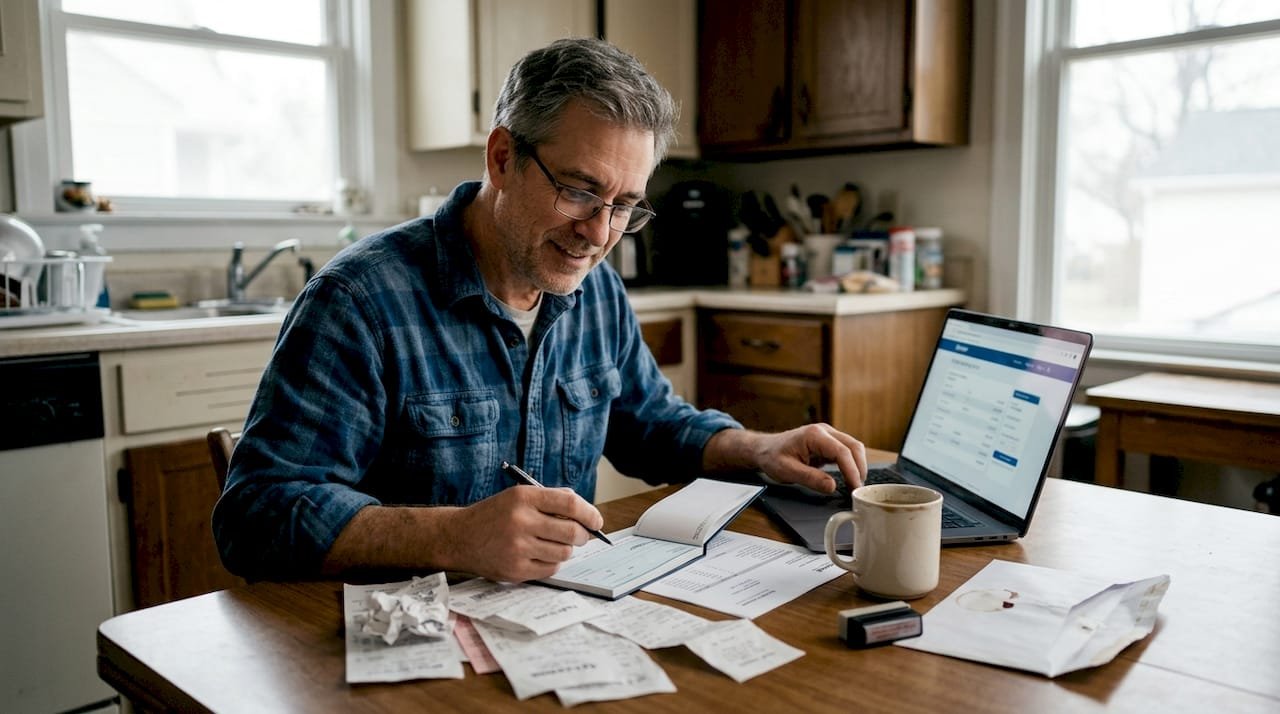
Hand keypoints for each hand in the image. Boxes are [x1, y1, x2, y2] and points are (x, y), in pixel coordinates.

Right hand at [447, 486, 604, 582]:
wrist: (459, 537)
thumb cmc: (494, 515)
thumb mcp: (518, 497)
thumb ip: (550, 501)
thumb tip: (586, 513)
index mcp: (524, 497)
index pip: (570, 503)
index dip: (590, 513)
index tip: (596, 521)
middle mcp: (520, 521)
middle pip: (572, 531)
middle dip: (582, 535)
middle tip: (580, 535)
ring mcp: (517, 548)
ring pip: (564, 552)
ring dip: (566, 549)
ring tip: (553, 544)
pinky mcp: (515, 570)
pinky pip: (551, 568)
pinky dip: (552, 562)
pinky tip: (540, 555)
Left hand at [748, 423, 866, 492]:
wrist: (764, 449)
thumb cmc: (772, 457)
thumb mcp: (787, 471)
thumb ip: (810, 478)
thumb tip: (833, 486)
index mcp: (814, 435)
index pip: (841, 451)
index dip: (851, 470)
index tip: (854, 487)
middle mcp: (824, 431)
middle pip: (853, 446)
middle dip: (859, 468)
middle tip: (858, 489)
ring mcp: (827, 435)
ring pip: (853, 448)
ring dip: (857, 465)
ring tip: (855, 485)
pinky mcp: (828, 442)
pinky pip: (846, 451)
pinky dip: (851, 464)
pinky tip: (849, 478)